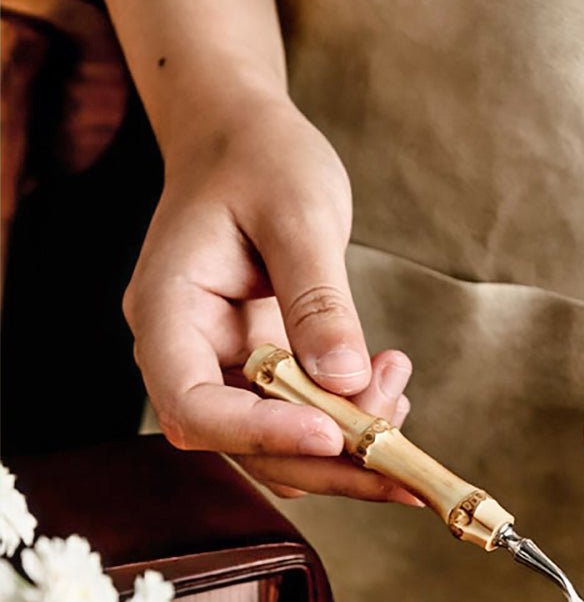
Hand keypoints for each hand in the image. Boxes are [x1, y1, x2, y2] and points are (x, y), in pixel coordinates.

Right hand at [123, 94, 416, 501]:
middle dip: (324, 460)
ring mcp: (222, 366)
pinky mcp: (260, 371)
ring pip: (275, 445)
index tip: (331, 433)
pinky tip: (387, 387)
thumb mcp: (298, 213)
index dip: (260, 433)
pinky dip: (347, 421)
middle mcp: (185, 353)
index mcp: (165, 311)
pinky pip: (299, 418)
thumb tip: (345, 381)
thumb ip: (317, 299)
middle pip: (241, 443)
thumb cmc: (261, 160)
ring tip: (397, 389)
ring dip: (344, 445)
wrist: (246, 141)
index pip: (193, 404)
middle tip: (399, 453)